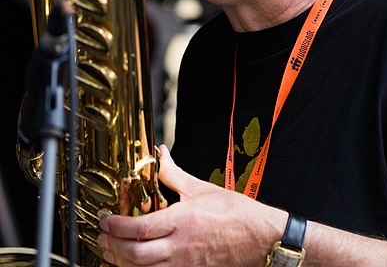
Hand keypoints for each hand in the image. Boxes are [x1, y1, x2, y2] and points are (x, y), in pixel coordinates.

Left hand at [97, 144, 286, 265]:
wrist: (260, 238)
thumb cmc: (235, 213)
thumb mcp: (202, 188)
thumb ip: (174, 174)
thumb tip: (160, 155)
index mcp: (182, 221)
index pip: (141, 228)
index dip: (118, 226)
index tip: (105, 219)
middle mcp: (180, 247)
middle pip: (136, 255)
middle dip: (113, 247)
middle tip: (101, 237)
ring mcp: (185, 265)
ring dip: (122, 262)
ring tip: (111, 252)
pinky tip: (135, 264)